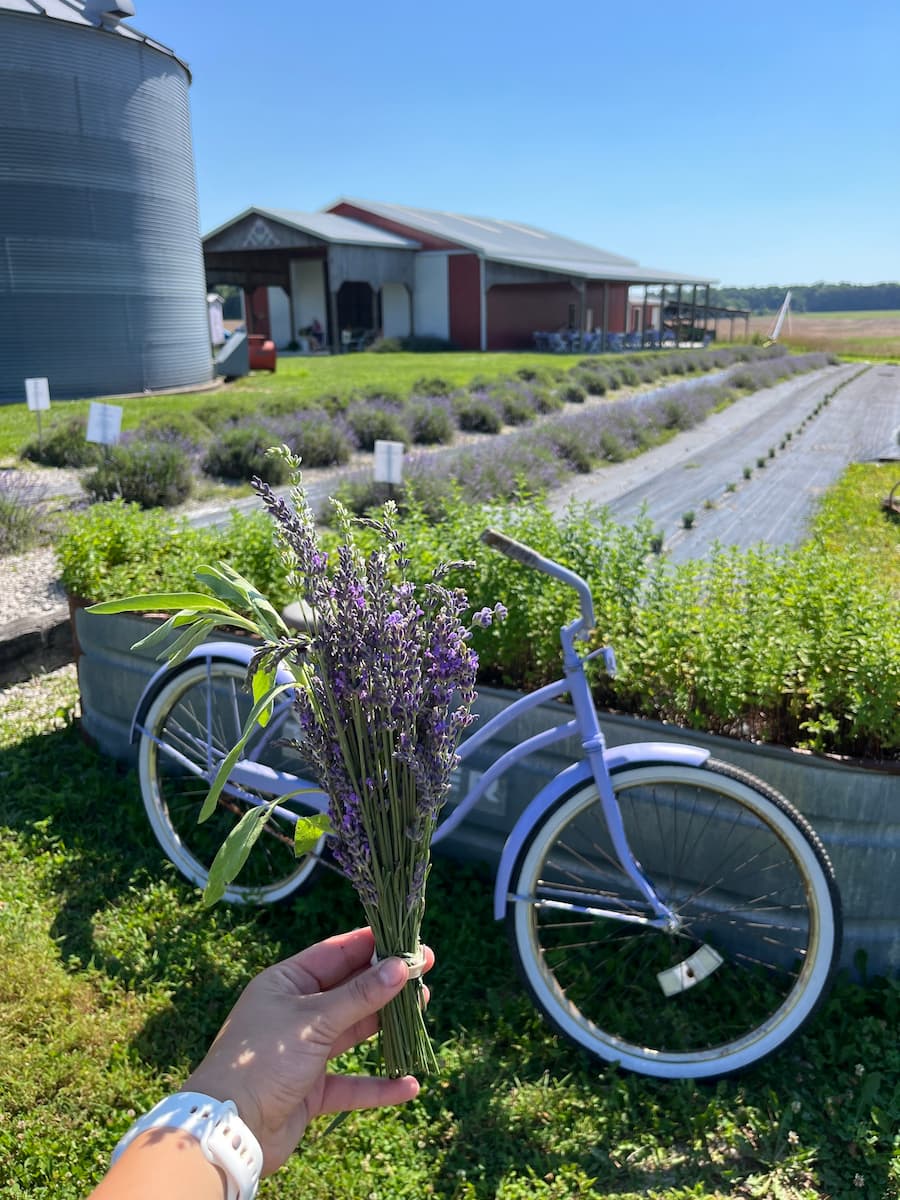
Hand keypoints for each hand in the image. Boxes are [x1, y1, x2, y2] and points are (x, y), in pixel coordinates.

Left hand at [181, 926, 432, 1173]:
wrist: (230, 1128)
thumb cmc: (263, 1059)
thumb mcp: (314, 1020)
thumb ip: (360, 996)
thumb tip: (400, 967)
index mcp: (286, 983)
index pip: (335, 954)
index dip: (371, 944)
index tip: (406, 937)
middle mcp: (295, 1013)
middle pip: (349, 991)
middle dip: (386, 983)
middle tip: (425, 970)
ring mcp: (304, 1052)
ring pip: (353, 1032)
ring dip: (386, 1024)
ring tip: (422, 1009)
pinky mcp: (311, 1090)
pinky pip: (351, 1084)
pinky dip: (378, 1085)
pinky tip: (408, 1084)